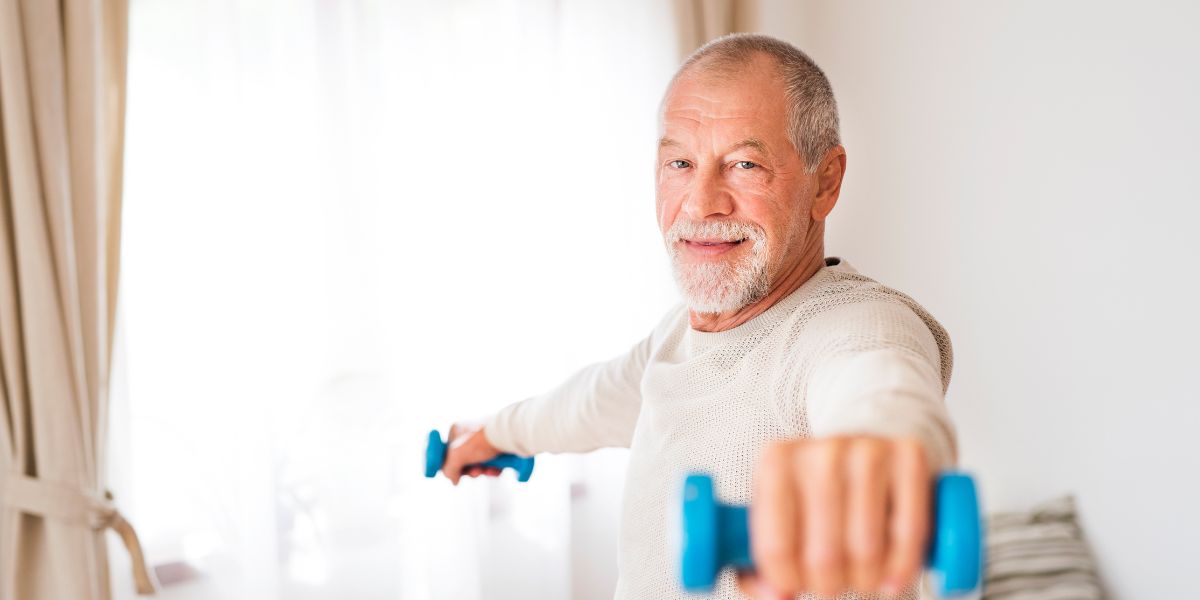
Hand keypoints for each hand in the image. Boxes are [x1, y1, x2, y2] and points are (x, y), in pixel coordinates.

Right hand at [441, 421, 502, 484]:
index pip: (448, 452)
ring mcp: (485, 439)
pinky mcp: (498, 446)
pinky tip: (495, 470)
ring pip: (480, 463)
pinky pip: (492, 462)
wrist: (508, 435)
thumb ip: (449, 470)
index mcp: (458, 430)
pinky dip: (493, 469)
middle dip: (470, 470)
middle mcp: (471, 433)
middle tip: (475, 472)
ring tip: (487, 470)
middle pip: (465, 460)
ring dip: (483, 471)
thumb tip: (454, 480)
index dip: (452, 465)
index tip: (456, 473)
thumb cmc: (480, 441)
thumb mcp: (456, 456)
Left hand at [738, 436, 929, 598]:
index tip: (795, 584)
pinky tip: (892, 575)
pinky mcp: (909, 455)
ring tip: (860, 576)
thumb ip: (759, 567)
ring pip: (867, 550)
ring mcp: (868, 450)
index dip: (788, 580)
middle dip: (828, 586)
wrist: (863, 451)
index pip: (777, 548)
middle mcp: (821, 451)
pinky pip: (909, 533)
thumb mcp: (775, 518)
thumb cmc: (812, 495)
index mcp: (775, 462)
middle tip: (832, 583)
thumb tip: (776, 595)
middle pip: (824, 556)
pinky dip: (902, 567)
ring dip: (865, 581)